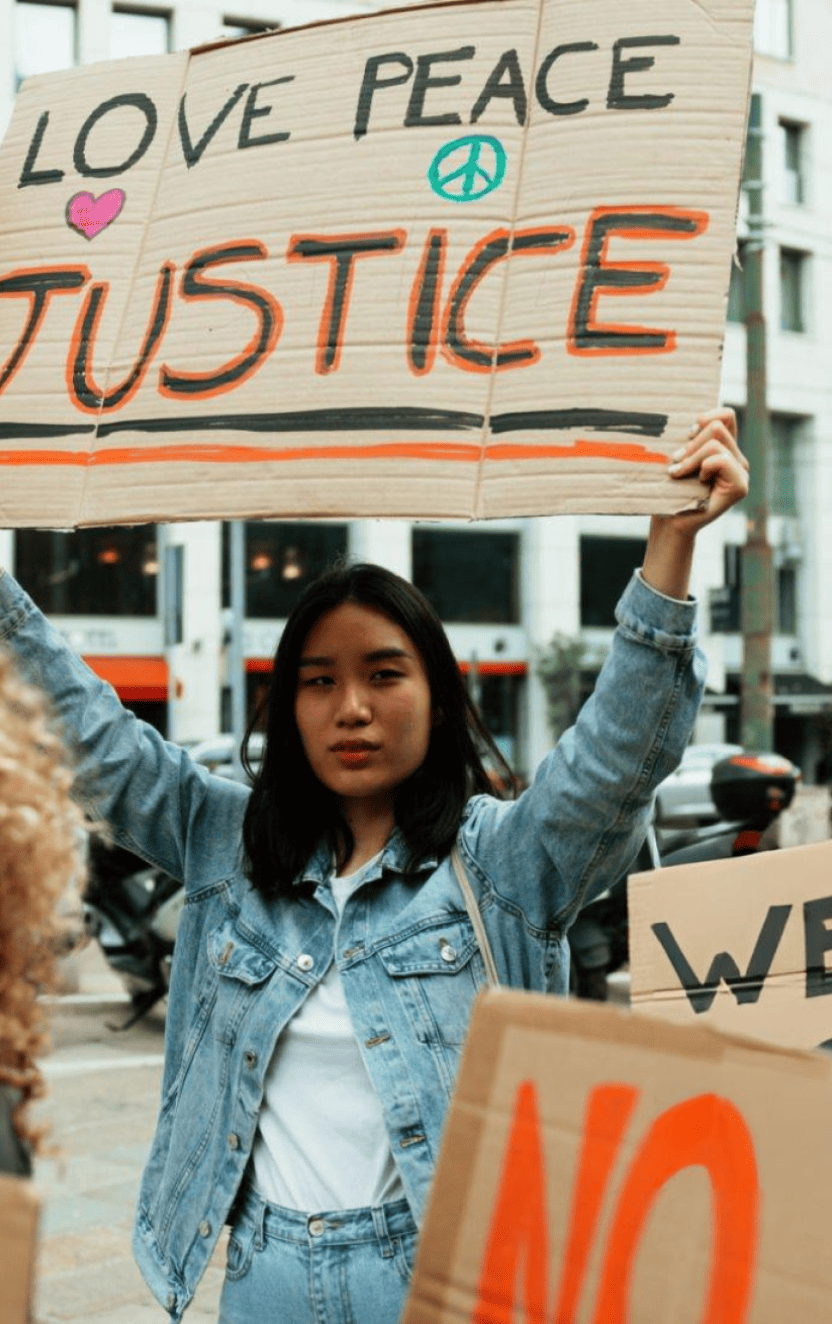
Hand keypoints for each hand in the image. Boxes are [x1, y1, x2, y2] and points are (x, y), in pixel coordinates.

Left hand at [642, 407, 747, 599]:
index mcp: (725, 447)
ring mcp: (741, 471)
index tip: (687, 433)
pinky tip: (697, 482)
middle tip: (675, 464)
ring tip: (678, 474)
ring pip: (716, 443)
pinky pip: (721, 460)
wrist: (669, 521)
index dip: (705, 417)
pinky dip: (703, 468)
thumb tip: (694, 417)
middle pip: (717, 427)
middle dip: (690, 444)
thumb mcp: (677, 456)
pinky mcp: (740, 486)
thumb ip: (689, 437)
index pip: (726, 415)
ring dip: (691, 458)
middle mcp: (737, 458)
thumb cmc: (668, 488)